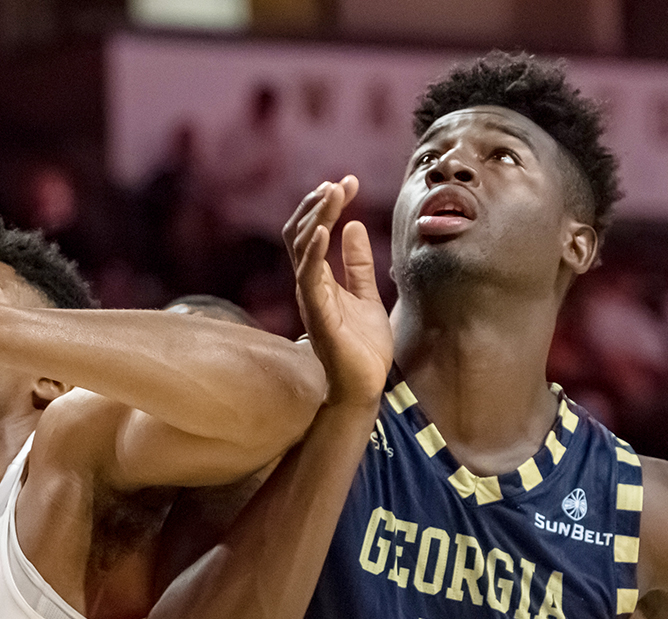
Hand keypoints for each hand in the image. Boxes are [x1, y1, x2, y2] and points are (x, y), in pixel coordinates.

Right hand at [287, 177, 391, 405]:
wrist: (365, 387)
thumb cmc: (363, 346)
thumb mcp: (367, 294)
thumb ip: (358, 263)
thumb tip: (355, 226)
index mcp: (319, 280)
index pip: (311, 232)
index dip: (325, 206)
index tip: (348, 183)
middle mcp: (309, 286)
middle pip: (301, 234)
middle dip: (318, 204)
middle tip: (341, 183)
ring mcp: (311, 299)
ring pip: (303, 248)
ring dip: (318, 217)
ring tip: (334, 192)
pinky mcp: (320, 315)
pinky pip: (310, 278)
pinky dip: (315, 252)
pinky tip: (326, 230)